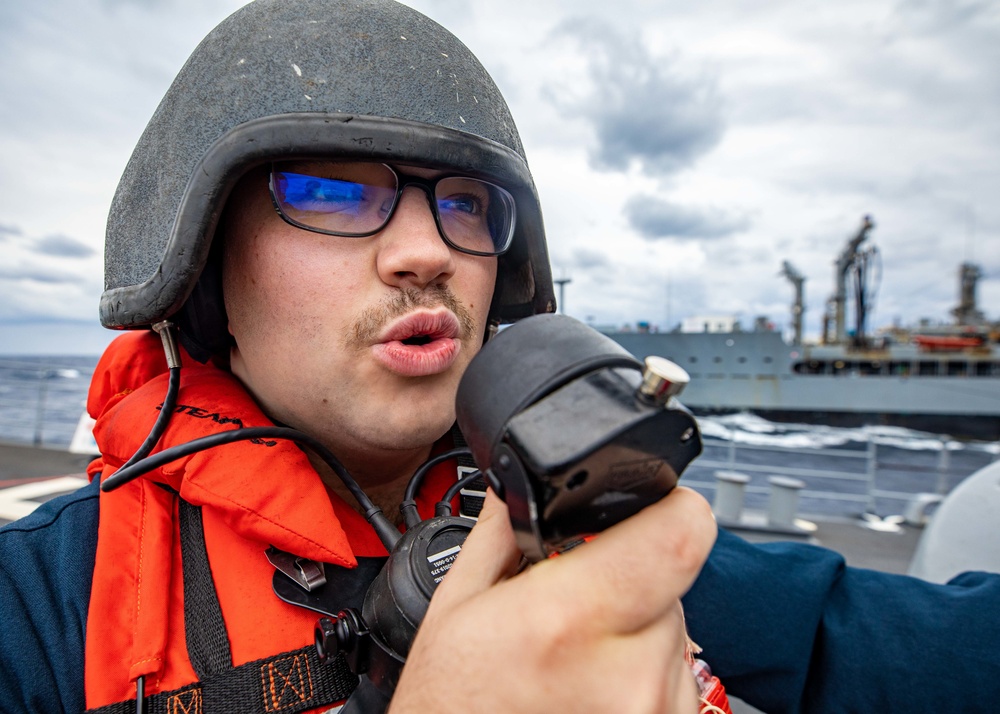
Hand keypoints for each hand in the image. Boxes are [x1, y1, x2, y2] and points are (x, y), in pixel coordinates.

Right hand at [389, 486, 716, 712]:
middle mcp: (625, 675)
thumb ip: (502, 529)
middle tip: (578, 604)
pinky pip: (674, 677)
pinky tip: (591, 687)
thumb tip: (521, 480)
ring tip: (577, 657)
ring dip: (637, 629)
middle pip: (671, 581)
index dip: (673, 509)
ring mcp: (652, 712)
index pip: (679, 538)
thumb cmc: (452, 707)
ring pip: (675, 631)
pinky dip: (642, 672)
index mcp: (566, 620)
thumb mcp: (458, 607)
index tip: (655, 506)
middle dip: (630, 577)